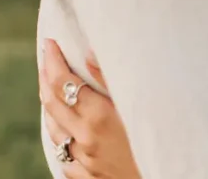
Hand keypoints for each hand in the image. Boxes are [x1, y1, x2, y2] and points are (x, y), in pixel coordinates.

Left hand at [40, 39, 140, 178]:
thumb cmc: (162, 141)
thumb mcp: (142, 106)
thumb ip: (112, 79)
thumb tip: (88, 54)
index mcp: (98, 117)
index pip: (62, 82)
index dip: (52, 60)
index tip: (49, 43)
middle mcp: (86, 139)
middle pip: (52, 103)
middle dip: (45, 77)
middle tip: (45, 59)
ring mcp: (85, 161)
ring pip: (54, 130)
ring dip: (49, 106)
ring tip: (49, 89)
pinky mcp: (89, 178)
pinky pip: (65, 157)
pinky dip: (61, 138)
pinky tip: (64, 132)